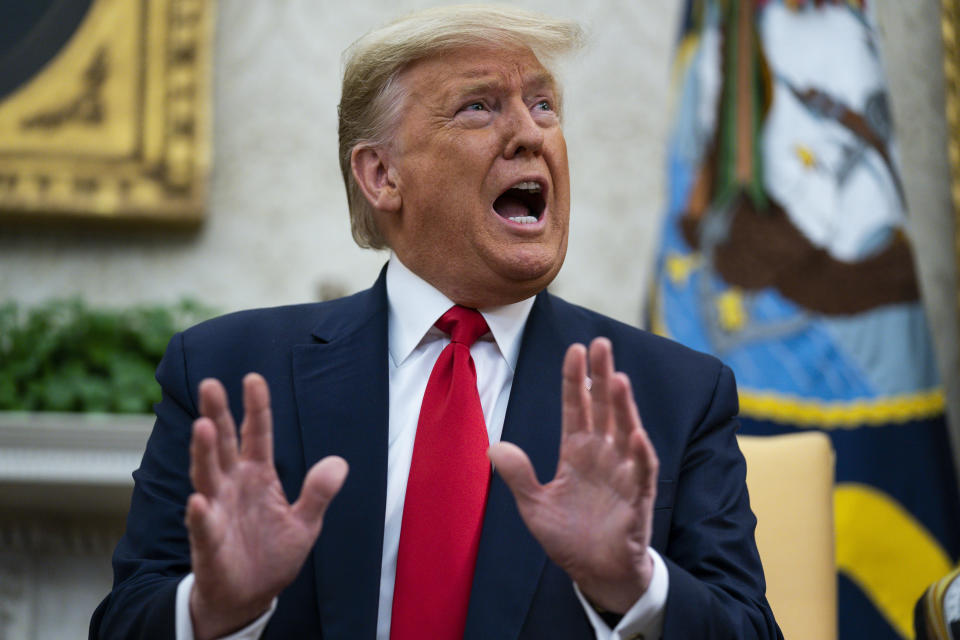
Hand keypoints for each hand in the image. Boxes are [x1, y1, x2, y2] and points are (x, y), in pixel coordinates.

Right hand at [186, 373, 347, 639]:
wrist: (250, 596)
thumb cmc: (272, 554)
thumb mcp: (305, 523)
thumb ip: (318, 493)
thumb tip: (339, 463)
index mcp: (258, 476)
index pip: (256, 434)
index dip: (256, 407)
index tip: (253, 378)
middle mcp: (233, 486)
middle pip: (223, 444)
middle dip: (216, 415)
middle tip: (210, 385)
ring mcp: (217, 511)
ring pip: (207, 475)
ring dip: (204, 452)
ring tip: (202, 427)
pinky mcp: (208, 542)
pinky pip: (203, 526)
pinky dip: (200, 514)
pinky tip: (199, 500)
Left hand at [487, 338, 657, 612]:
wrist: (596, 574)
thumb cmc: (570, 537)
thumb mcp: (534, 506)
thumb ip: (518, 476)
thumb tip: (494, 447)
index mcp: (578, 452)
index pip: (576, 408)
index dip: (575, 379)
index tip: (574, 349)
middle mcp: (603, 456)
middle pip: (603, 409)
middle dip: (602, 376)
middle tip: (601, 342)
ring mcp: (623, 475)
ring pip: (625, 433)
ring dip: (623, 408)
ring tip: (618, 379)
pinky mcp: (638, 500)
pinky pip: (642, 474)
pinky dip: (640, 456)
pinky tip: (637, 435)